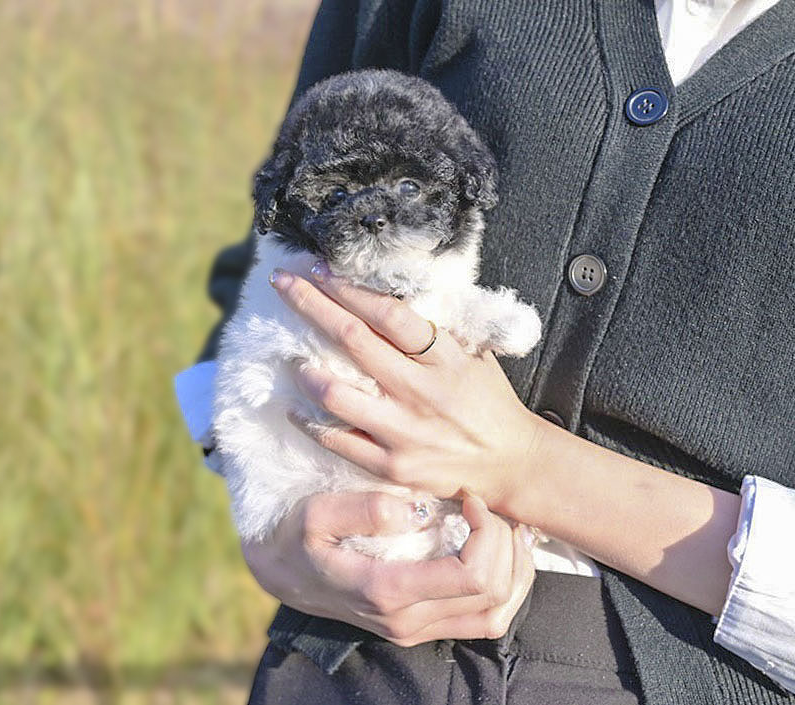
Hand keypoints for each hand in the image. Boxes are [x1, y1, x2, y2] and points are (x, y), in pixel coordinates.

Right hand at [243, 491, 536, 645]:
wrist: (281, 573)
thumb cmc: (296, 537)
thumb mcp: (315, 514)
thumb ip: (363, 509)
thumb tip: (415, 508)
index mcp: (387, 591)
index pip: (473, 575)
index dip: (488, 532)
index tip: (469, 496)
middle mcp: (408, 621)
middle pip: (495, 593)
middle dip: (504, 542)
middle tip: (486, 504)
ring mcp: (417, 629)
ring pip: (498, 613)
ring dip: (514, 569)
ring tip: (504, 527)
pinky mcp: (423, 627)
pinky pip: (484, 620)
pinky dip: (504, 586)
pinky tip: (497, 551)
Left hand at [269, 263, 545, 508]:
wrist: (511, 463)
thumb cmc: (488, 400)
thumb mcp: (472, 354)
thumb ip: (432, 330)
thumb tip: (383, 295)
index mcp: (444, 358)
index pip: (388, 314)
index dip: (348, 289)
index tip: (318, 271)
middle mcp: (422, 392)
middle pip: (353, 341)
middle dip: (310, 305)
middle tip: (282, 283)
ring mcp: (404, 432)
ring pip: (337, 395)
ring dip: (306, 369)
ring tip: (292, 357)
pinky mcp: (392, 467)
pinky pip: (337, 441)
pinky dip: (309, 422)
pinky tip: (294, 408)